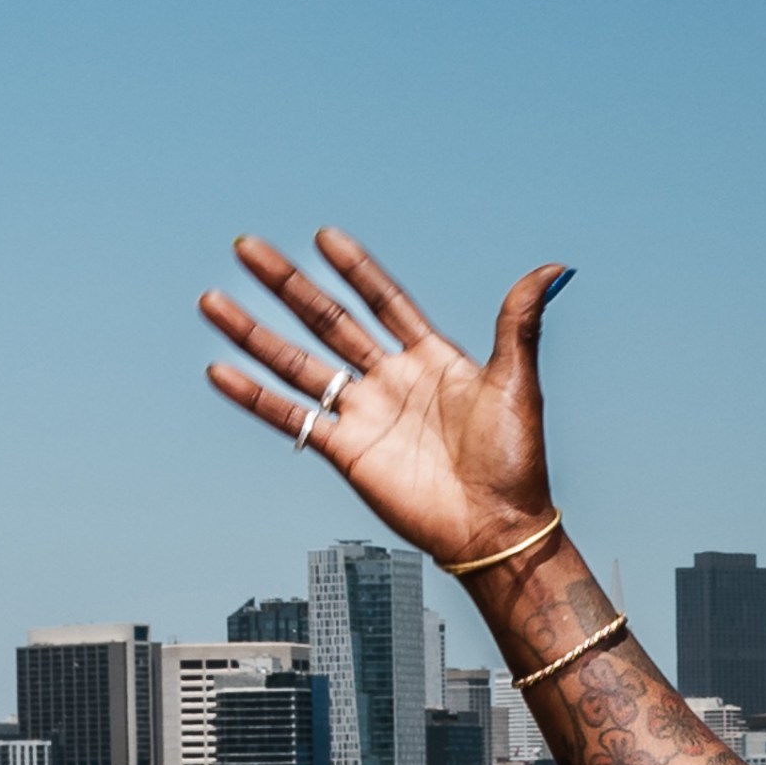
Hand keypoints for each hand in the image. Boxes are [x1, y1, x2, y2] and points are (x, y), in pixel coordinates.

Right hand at [201, 226, 567, 579]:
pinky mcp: (348, 452)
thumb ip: (520, 321)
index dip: (356, 271)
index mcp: (430, 358)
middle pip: (327, 321)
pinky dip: (256, 397)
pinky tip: (220, 371)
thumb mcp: (516, 381)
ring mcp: (365, 415)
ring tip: (211, 301)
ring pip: (298, 363)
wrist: (498, 527)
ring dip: (254, 334)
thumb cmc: (516, 459)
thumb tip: (554, 267)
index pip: (383, 301)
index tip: (324, 237)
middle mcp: (390, 380)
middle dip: (286, 285)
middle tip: (247, 249)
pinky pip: (293, 418)